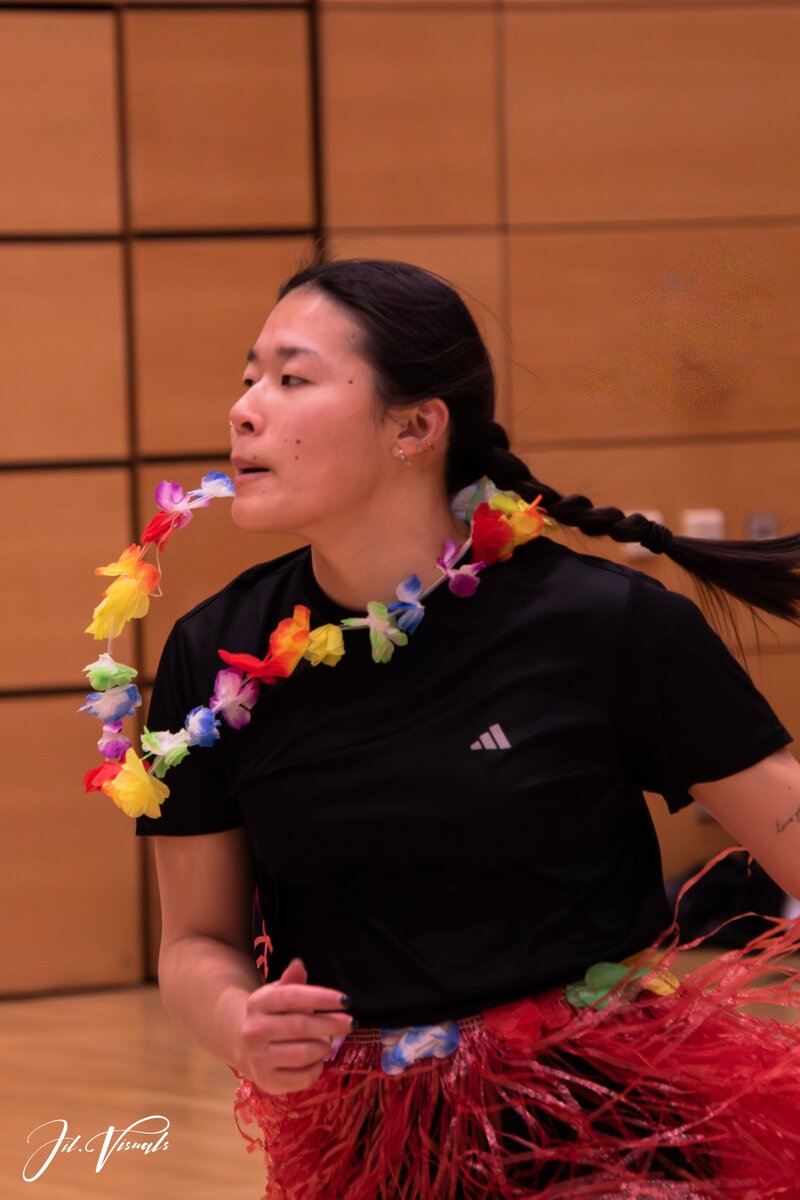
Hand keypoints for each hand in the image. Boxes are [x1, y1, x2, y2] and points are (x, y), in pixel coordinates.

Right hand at [239, 958, 353, 1093]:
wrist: (246, 1046)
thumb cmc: (272, 1016)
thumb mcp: (279, 994)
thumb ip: (292, 982)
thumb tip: (298, 965)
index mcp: (258, 1003)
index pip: (292, 997)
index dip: (322, 998)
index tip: (346, 1001)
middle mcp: (253, 1031)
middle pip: (301, 1026)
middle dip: (331, 1024)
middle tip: (350, 1023)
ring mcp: (258, 1059)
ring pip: (304, 1053)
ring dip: (324, 1046)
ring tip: (328, 1040)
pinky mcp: (267, 1082)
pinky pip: (303, 1077)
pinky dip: (317, 1068)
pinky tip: (318, 1059)